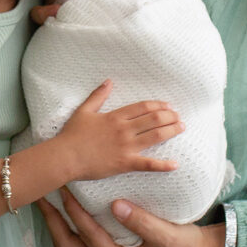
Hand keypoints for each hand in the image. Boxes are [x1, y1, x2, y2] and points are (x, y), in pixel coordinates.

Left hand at [37, 190, 223, 246]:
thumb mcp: (165, 235)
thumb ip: (141, 221)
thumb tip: (115, 205)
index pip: (89, 236)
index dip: (75, 213)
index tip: (65, 190)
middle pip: (67, 245)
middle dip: (52, 221)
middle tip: (40, 196)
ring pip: (70, 245)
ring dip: (56, 223)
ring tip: (46, 199)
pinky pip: (79, 241)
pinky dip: (68, 224)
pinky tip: (64, 206)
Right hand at [53, 79, 181, 181]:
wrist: (65, 156)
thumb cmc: (72, 135)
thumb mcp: (83, 111)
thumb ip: (98, 95)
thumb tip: (109, 81)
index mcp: (115, 116)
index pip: (143, 107)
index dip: (158, 105)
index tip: (168, 106)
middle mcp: (124, 129)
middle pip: (153, 119)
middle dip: (169, 116)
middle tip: (178, 117)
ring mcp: (126, 146)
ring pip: (155, 136)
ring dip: (171, 131)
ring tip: (181, 128)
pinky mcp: (125, 163)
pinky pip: (148, 164)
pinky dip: (163, 165)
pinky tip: (175, 164)